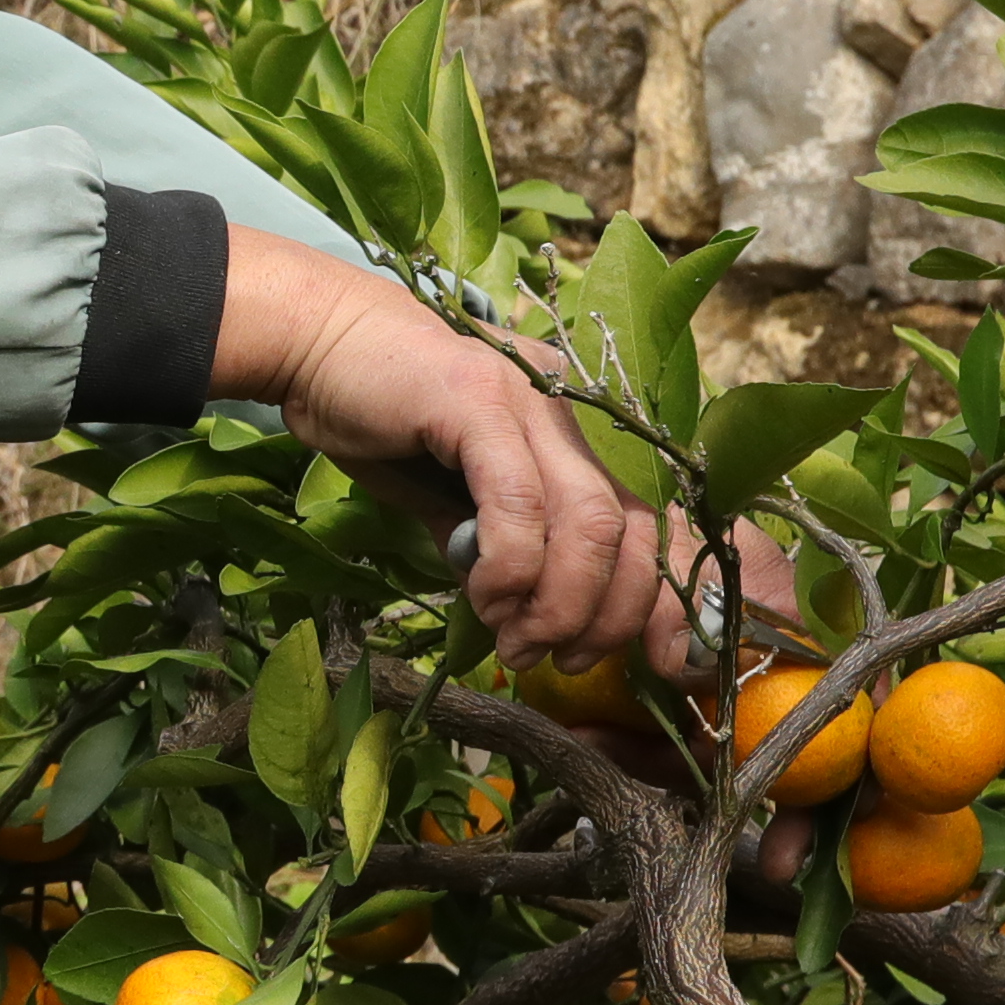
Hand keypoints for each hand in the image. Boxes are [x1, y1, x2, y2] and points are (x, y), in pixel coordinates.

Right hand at [214, 234, 699, 674]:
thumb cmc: (391, 422)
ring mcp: (538, 400)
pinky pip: (519, 503)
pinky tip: (483, 594)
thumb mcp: (465, 503)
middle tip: (559, 659)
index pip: (670, 519)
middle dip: (610, 619)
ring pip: (590, 523)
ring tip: (516, 641)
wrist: (320, 341)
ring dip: (559, 603)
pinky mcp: (483, 399)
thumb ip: (508, 552)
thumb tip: (535, 627)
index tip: (668, 663)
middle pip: (641, 533)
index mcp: (592, 437)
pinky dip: (509, 567)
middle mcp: (583, 414)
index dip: (684, 596)